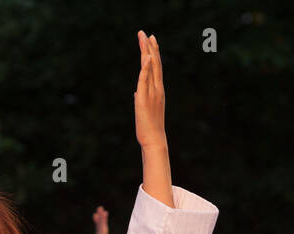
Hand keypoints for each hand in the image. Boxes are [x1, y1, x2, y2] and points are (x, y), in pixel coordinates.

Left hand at [134, 31, 172, 206]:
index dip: (153, 53)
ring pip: (150, 68)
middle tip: (146, 33)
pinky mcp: (144, 99)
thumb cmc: (149, 128)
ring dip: (147, 52)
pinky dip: (146, 69)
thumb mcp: (144, 110)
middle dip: (150, 48)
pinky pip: (145, 81)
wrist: (153, 141)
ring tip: (144, 38)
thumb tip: (136, 93)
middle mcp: (157, 89)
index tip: (150, 40)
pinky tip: (146, 58)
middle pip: (154, 64)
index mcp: (157, 91)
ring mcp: (152, 93)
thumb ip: (141, 98)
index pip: (155, 68)